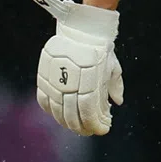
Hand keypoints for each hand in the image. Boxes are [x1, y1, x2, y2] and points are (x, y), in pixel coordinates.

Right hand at [30, 0, 123, 135]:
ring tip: (77, 127)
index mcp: (89, 81)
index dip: (95, 124)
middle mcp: (70, 82)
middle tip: (90, 131)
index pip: (89, 111)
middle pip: (72, 115)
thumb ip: (114, 86)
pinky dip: (51, 112)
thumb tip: (117, 103)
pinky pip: (43, 101)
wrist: (80, 30)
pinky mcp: (43, 78)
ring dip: (68, 123)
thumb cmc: (100, 49)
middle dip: (83, 127)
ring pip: (57, 111)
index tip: (104, 129)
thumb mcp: (112, 66)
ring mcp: (54, 81)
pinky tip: (59, 116)